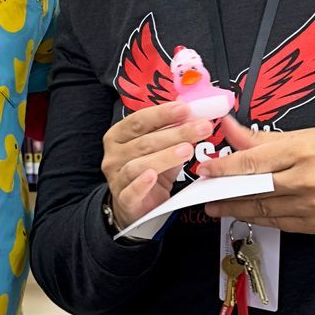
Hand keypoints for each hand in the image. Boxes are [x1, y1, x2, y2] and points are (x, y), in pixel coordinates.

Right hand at [101, 96, 203, 229]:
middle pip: (144, 142)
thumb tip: (191, 109)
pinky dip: (141, 184)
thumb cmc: (149, 169)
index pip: (138, 120)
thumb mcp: (161, 148)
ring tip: (187, 150)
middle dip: (175, 133)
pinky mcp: (123, 199)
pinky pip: (131, 191)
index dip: (162, 114)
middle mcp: (113, 155)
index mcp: (118, 135)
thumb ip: (172, 130)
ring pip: (138, 165)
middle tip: (201, 128)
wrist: (137, 205)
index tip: (185, 109)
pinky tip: (153, 177)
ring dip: (165, 156)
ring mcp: (116, 178)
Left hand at [201, 116, 314, 235]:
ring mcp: (312, 206)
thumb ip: (262, 137)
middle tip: (205, 194)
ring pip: (264, 211)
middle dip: (224, 193)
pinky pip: (280, 224)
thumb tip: (228, 127)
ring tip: (219, 206)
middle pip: (253, 190)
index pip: (252, 162)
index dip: (223, 167)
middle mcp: (306, 180)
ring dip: (237, 209)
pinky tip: (247, 213)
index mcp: (301, 151)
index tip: (205, 170)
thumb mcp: (305, 134)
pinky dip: (261, 218)